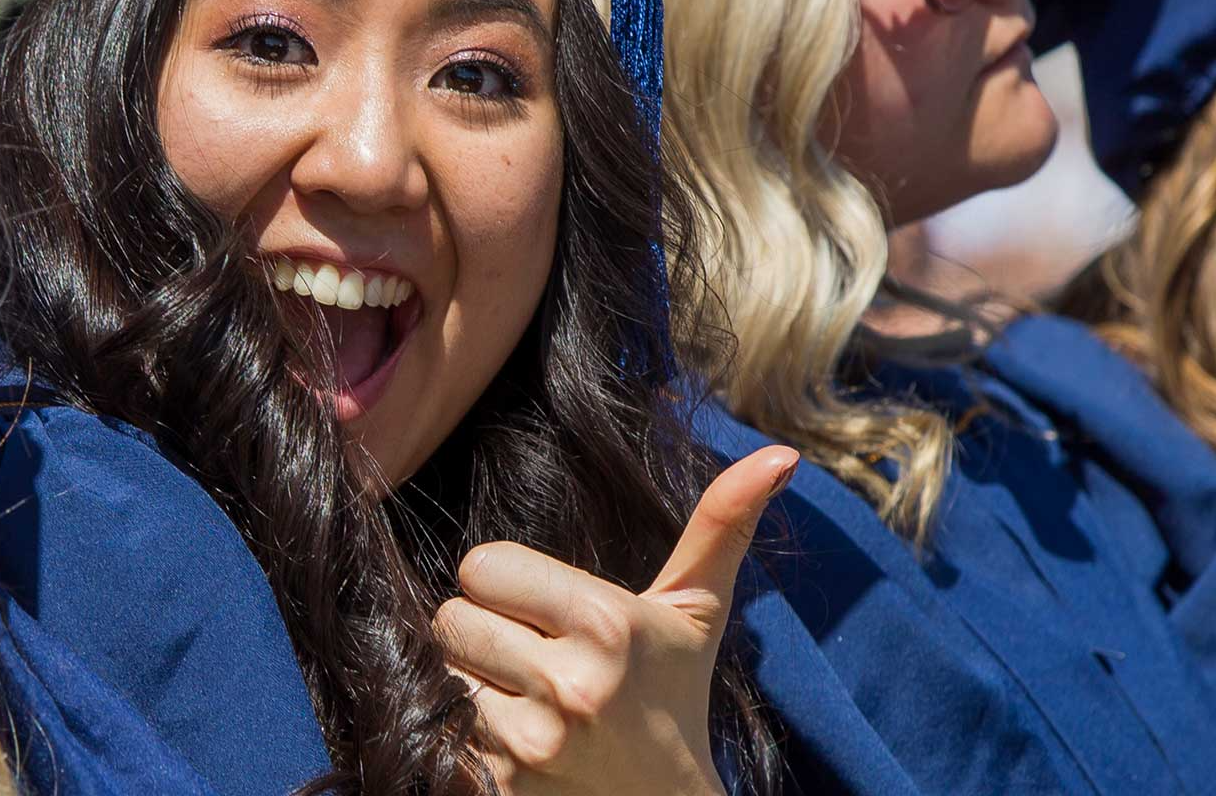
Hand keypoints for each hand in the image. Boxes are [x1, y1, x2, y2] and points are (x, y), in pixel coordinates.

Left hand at [436, 446, 799, 794]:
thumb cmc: (674, 693)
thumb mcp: (695, 611)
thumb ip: (721, 525)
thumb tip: (780, 453)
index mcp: (608, 624)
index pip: (482, 566)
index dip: (502, 583)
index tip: (539, 608)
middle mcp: (569, 684)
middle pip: (450, 617)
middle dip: (482, 630)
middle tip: (530, 654)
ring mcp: (532, 742)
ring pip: (439, 671)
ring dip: (468, 679)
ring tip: (522, 695)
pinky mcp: (499, 786)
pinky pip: (436, 725)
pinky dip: (459, 727)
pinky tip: (507, 733)